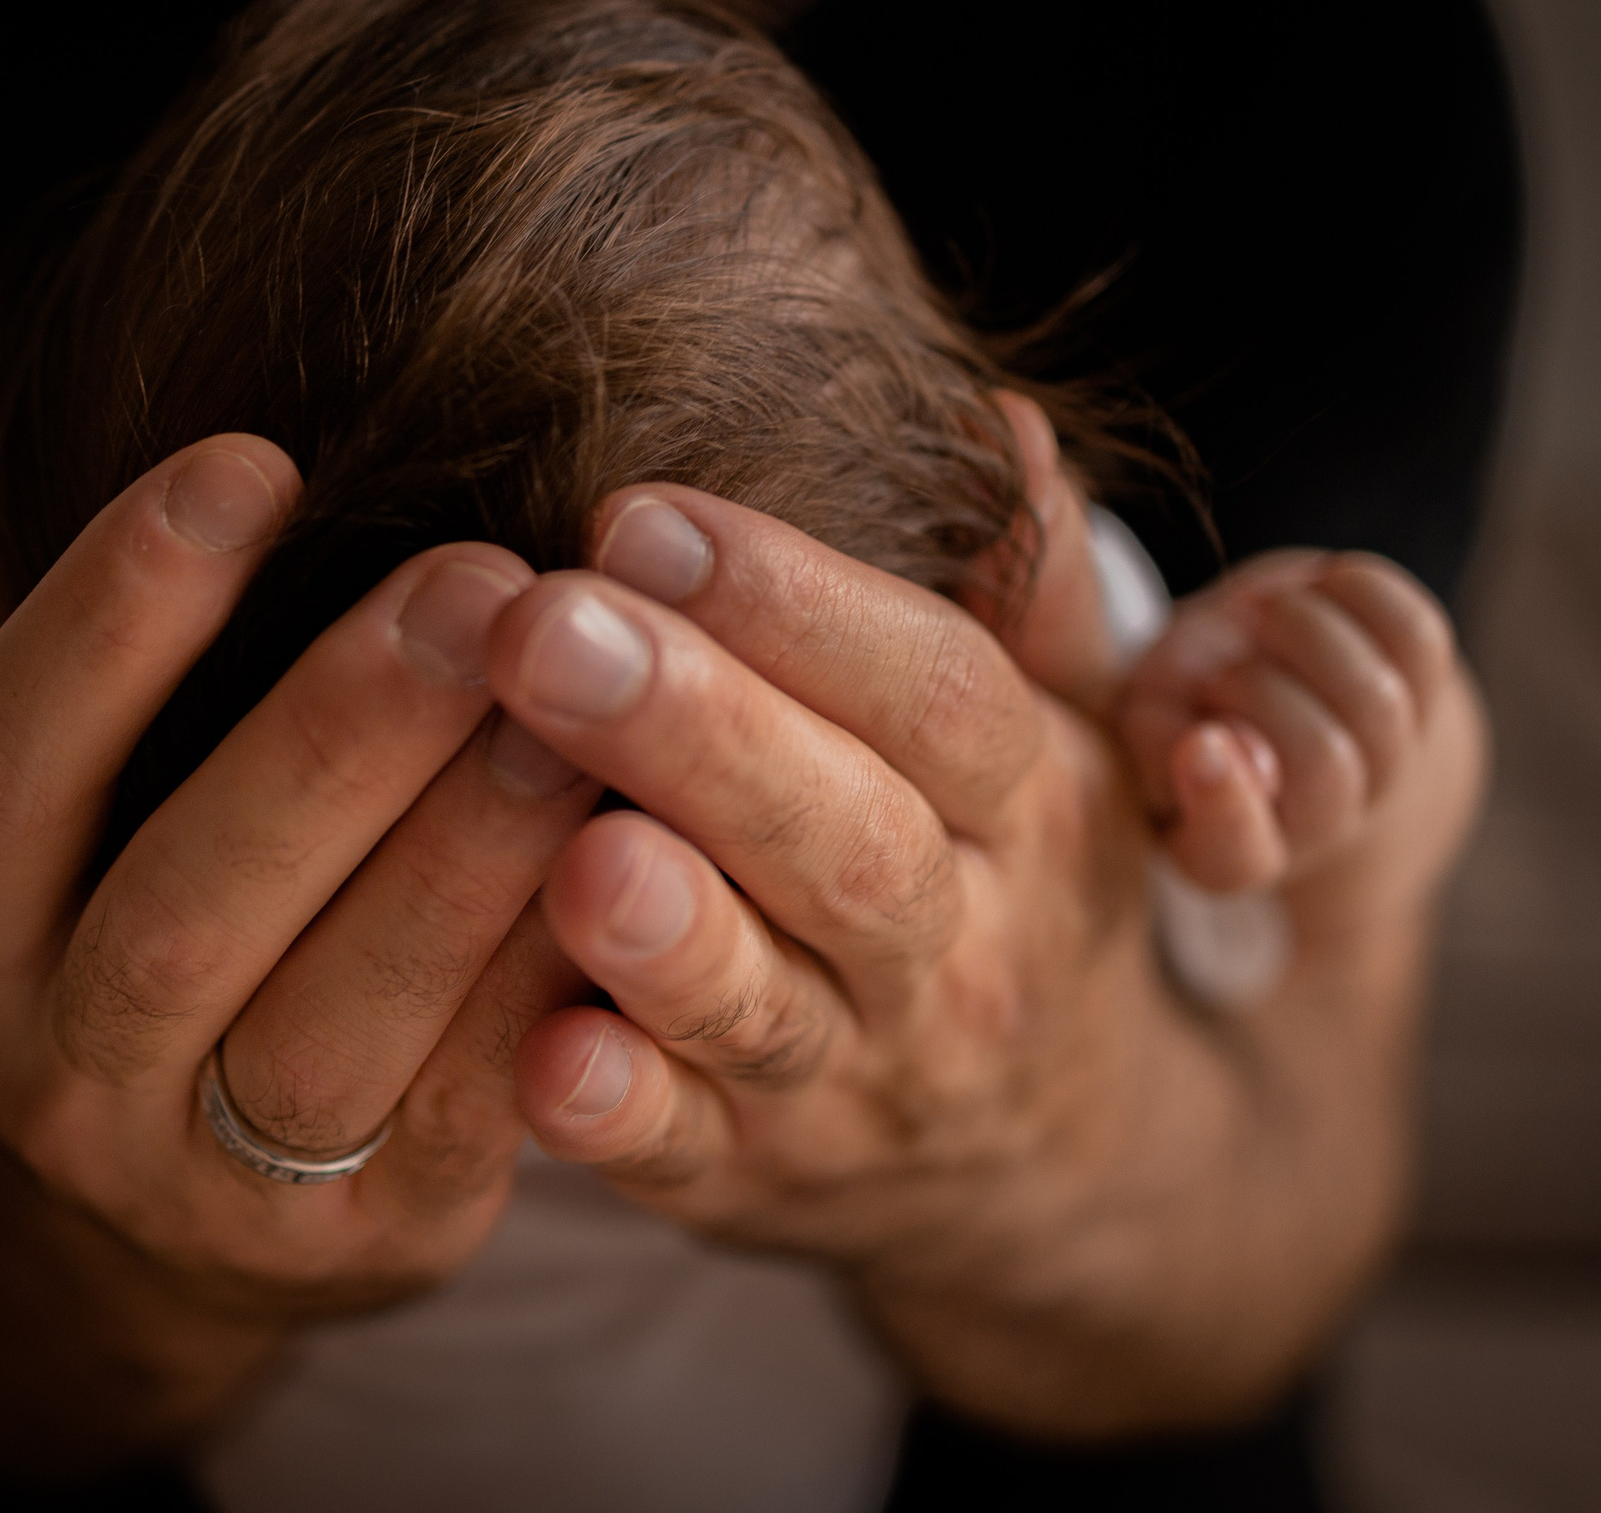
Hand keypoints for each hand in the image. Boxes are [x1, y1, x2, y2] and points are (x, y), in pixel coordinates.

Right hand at [0, 389, 600, 1332]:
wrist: (192, 1218)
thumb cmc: (134, 918)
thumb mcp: (45, 791)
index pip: (3, 763)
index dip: (112, 614)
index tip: (254, 464)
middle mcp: (61, 1072)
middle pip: (183, 906)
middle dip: (334, 737)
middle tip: (480, 583)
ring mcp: (213, 1183)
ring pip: (335, 1024)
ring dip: (463, 860)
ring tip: (581, 711)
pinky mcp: (373, 1241)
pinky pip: (468, 1113)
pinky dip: (547, 985)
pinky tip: (634, 854)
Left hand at [473, 411, 1452, 1432]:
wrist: (1053, 1166)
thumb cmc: (1004, 885)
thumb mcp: (1057, 746)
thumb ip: (1022, 595)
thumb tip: (1000, 420)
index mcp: (1025, 809)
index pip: (938, 696)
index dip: (799, 605)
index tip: (642, 516)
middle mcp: (953, 951)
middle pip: (847, 843)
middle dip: (699, 737)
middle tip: (546, 632)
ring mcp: (853, 1080)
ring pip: (769, 1008)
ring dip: (673, 937)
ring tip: (573, 855)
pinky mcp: (748, 1178)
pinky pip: (685, 1154)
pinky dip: (621, 1113)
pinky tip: (543, 1057)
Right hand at [1115, 550, 1463, 892]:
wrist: (1260, 680)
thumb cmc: (1178, 708)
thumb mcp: (1139, 727)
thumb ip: (1154, 739)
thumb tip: (1216, 745)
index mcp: (1225, 850)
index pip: (1235, 853)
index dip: (1226, 806)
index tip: (1199, 743)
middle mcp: (1319, 824)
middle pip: (1320, 759)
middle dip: (1256, 688)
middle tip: (1217, 662)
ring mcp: (1385, 761)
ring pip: (1373, 695)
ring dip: (1302, 631)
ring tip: (1254, 614)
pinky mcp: (1425, 685)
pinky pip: (1415, 633)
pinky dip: (1360, 592)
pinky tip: (1317, 592)